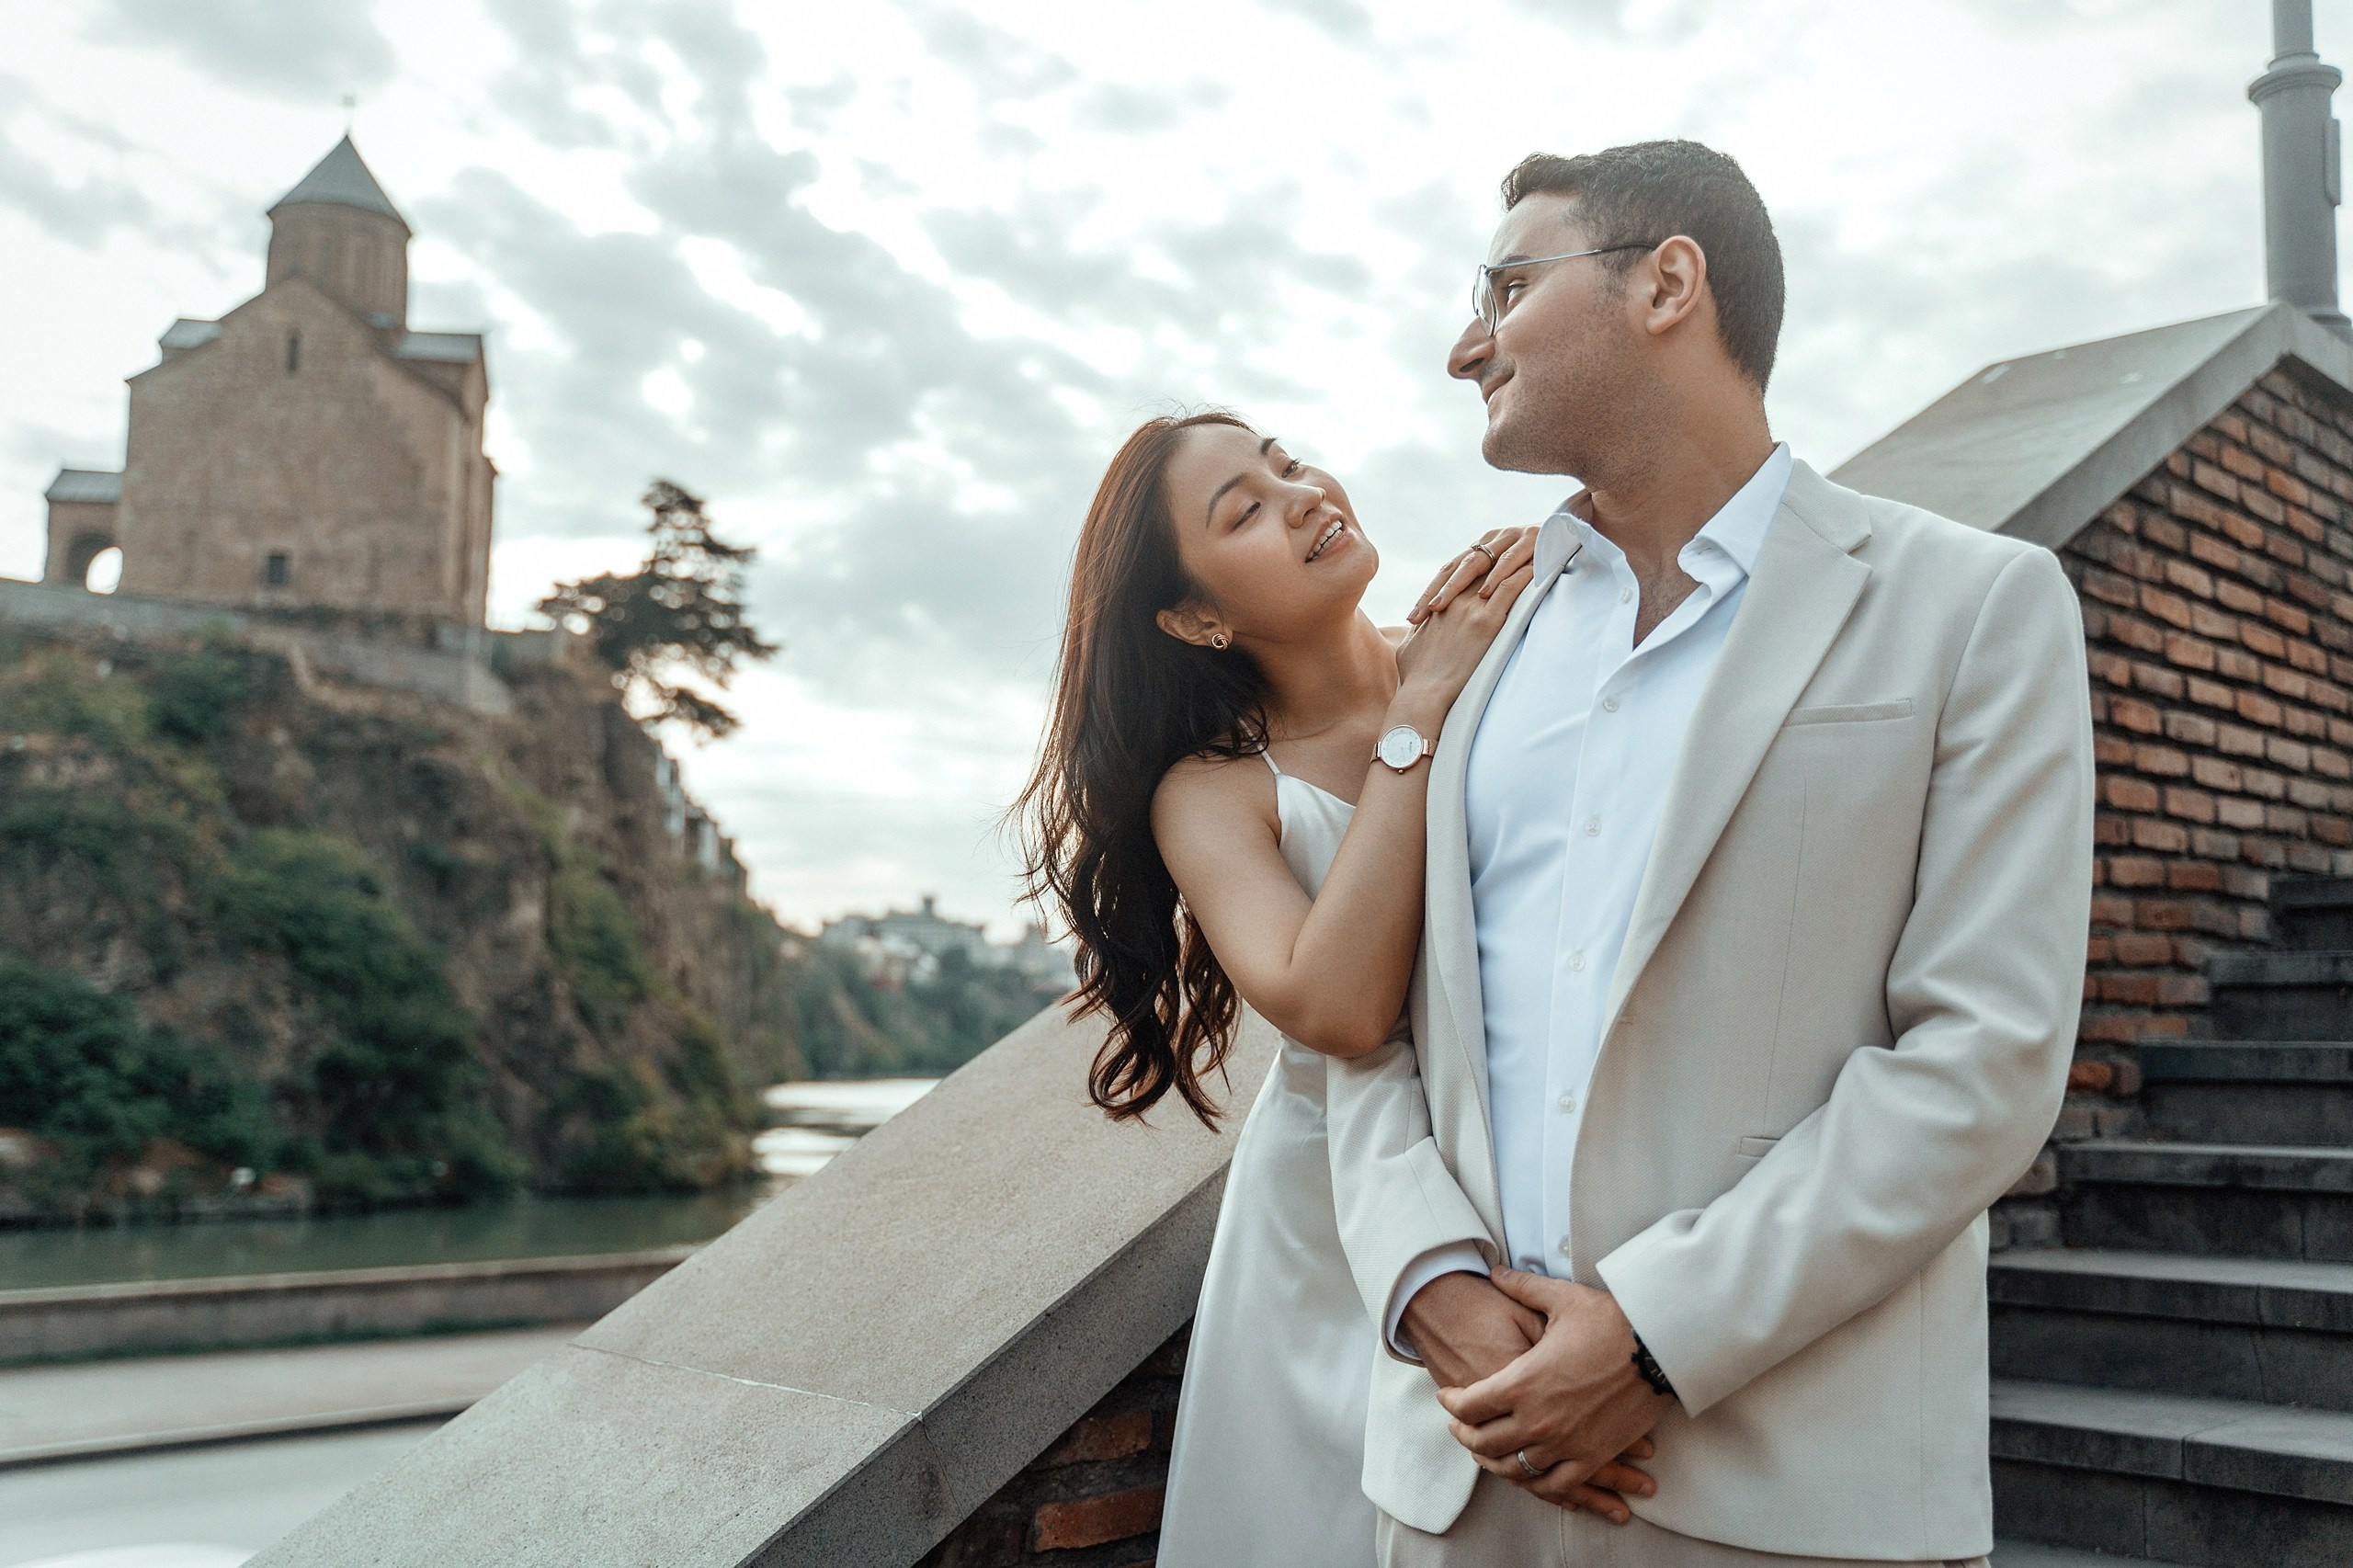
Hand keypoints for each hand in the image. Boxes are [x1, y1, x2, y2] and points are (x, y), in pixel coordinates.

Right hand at [1392, 550, 1534, 715]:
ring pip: (1499, 573)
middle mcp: (1455, 601)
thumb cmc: (1415, 677)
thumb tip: (1415, 629)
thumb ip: (1417, 633)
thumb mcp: (1409, 647)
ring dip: (1518, 560)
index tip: (1495, 563)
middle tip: (1521, 549)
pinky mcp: (1487, 621)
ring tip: (1536, 551)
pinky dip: (1526, 576)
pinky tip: (1540, 568)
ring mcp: (1471, 609)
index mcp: (1439, 606)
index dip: (1480, 568)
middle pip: (1482, 569)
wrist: (1423, 693)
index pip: (1462, 577)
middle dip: (1501, 558)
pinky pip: (1511, 589)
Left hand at [1407, 526, 1540, 624]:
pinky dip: (1497, 577)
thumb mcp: (1507, 572)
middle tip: (1419, 616)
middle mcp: (1490, 540)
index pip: (1447, 571)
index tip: (1410, 619)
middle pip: (1454, 567)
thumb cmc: (1537, 561)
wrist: (1573, 529)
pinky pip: (1510, 560)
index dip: (1428, 593)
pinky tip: (1484, 594)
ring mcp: (1510, 537)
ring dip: (1457, 587)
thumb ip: (1484, 585)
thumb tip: (1452, 616)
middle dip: (1434, 593)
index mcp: (1480, 547)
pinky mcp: (1532, 539)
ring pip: (1476, 563)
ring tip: (1441, 608)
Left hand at [1438, 1269, 1674, 1514]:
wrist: (1662, 1349)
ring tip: (1486, 1452)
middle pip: (1484, 1442)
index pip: (1469, 1406)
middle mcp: (1538, 1420)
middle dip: (1465, 1434)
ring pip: (1514, 1468)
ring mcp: (1566, 1444)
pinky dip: (1536, 1483)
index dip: (1452, 1404)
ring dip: (1494, 1461)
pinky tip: (1528, 1475)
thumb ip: (1522, 1288)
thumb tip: (1495, 1273)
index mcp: (1522, 1382)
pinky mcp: (1593, 1457)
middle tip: (1459, 1426)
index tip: (1448, 1398)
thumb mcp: (1562, 1299)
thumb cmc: (1613, 1321)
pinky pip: (1555, 1484)